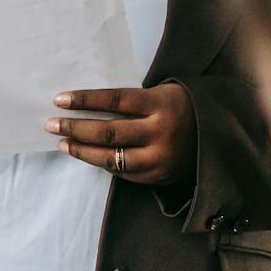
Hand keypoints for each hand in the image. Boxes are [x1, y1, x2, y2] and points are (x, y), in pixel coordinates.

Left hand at [47, 85, 195, 184]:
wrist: (220, 134)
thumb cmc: (180, 107)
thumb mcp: (161, 94)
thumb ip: (130, 102)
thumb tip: (84, 105)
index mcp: (161, 103)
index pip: (114, 100)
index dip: (85, 100)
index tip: (59, 100)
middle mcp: (162, 131)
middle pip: (108, 131)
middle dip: (75, 127)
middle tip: (50, 123)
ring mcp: (162, 157)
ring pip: (112, 158)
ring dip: (82, 150)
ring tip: (63, 142)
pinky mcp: (161, 176)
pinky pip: (124, 172)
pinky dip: (103, 164)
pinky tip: (87, 155)